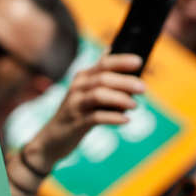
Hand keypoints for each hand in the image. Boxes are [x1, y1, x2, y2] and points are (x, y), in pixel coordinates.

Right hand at [25, 54, 144, 171]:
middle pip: (103, 79)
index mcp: (82, 78)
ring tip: (135, 105)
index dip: (121, 61)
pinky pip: (96, 117)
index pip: (103, 63)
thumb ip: (99, 77)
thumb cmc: (75, 115)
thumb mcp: (85, 93)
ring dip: (120, 99)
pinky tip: (126, 120)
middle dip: (125, 82)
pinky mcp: (76, 123)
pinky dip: (113, 118)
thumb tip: (115, 56)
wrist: (52, 139)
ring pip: (99, 95)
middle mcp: (77, 88)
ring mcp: (75, 105)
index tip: (139, 62)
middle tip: (143, 88)